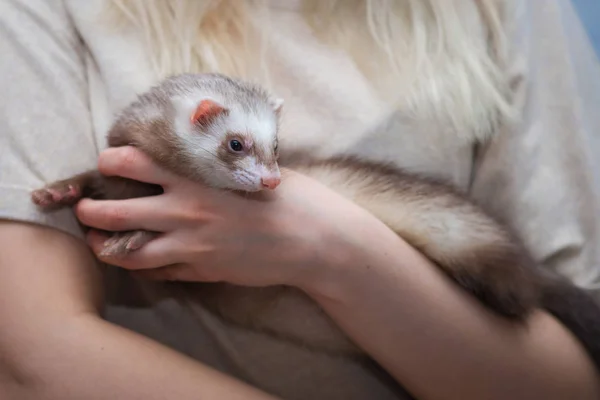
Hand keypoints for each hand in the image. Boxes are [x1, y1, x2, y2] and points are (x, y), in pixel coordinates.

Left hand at [75, 146, 380, 289]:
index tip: (106, 163)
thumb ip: (214, 164)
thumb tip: (193, 156)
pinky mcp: (202, 270)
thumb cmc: (286, 196)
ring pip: (128, 251)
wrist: (311, 239)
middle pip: (115, 212)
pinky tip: (140, 262)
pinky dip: (145, 267)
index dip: (110, 161)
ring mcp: (191, 245)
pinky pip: (161, 272)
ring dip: (105, 247)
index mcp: (195, 177)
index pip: (132, 162)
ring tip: (97, 243)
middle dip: (90, 211)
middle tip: (84, 209)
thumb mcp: (248, 167)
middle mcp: (185, 210)